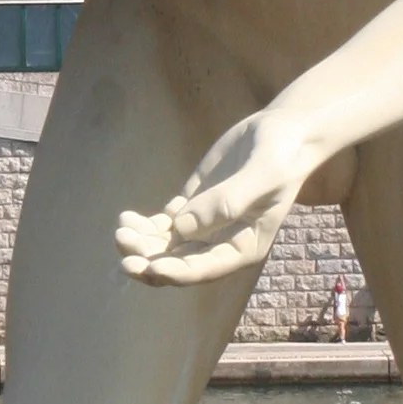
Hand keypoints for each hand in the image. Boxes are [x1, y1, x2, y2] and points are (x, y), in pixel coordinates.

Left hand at [114, 106, 313, 285]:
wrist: (280, 132)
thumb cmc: (280, 155)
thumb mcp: (262, 175)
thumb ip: (227, 202)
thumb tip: (182, 228)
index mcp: (243, 246)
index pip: (204, 269)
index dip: (175, 272)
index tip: (150, 266)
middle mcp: (220, 243)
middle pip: (178, 263)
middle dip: (148, 258)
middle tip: (123, 241)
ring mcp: (204, 225)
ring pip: (166, 246)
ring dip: (141, 242)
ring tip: (122, 227)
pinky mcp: (193, 205)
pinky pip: (163, 225)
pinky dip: (144, 225)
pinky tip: (127, 217)